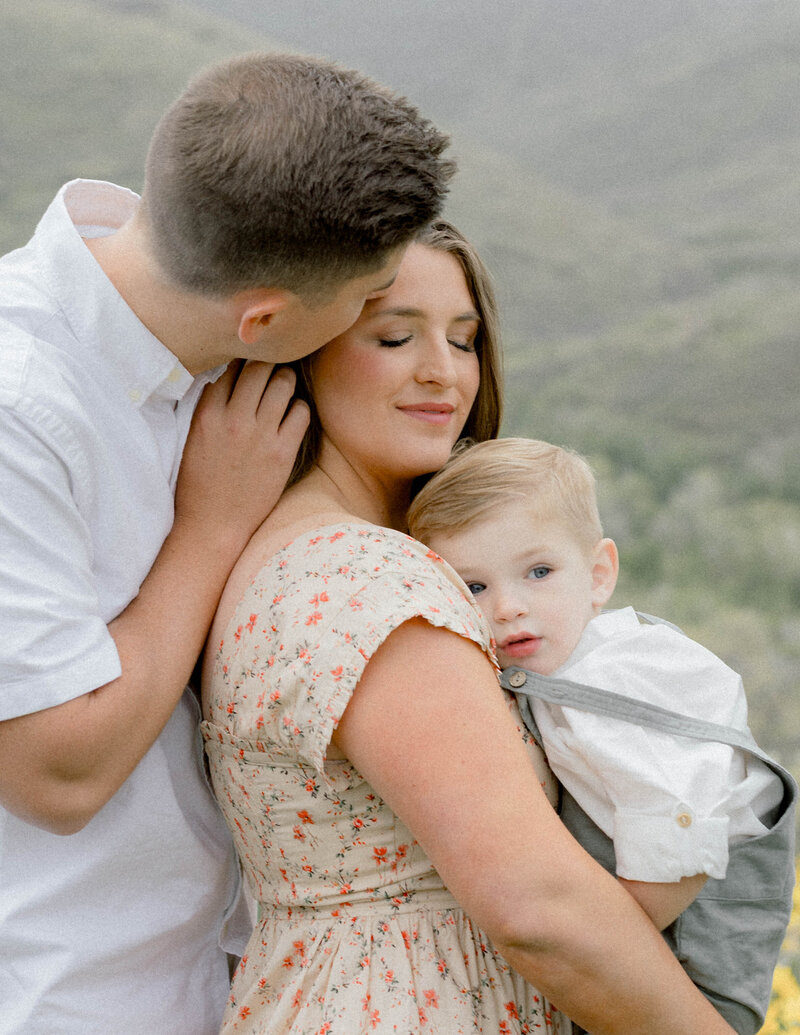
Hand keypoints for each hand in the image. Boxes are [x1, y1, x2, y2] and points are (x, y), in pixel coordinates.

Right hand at [175, 361, 309, 549]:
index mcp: (207, 414)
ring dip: (286, 381)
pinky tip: (292, 416)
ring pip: (283, 383)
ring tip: (284, 387)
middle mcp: (233, 419)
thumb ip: (209, 408)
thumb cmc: (200, 485)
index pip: (229, 367)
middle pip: (258, 367)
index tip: (250, 362)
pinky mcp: (281, 453)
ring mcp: (259, 435)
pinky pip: (300, 412)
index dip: (242, 361)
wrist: (213, 526)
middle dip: (268, 363)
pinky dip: (299, 409)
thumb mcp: (194, 439)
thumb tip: (226, 378)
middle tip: (272, 368)